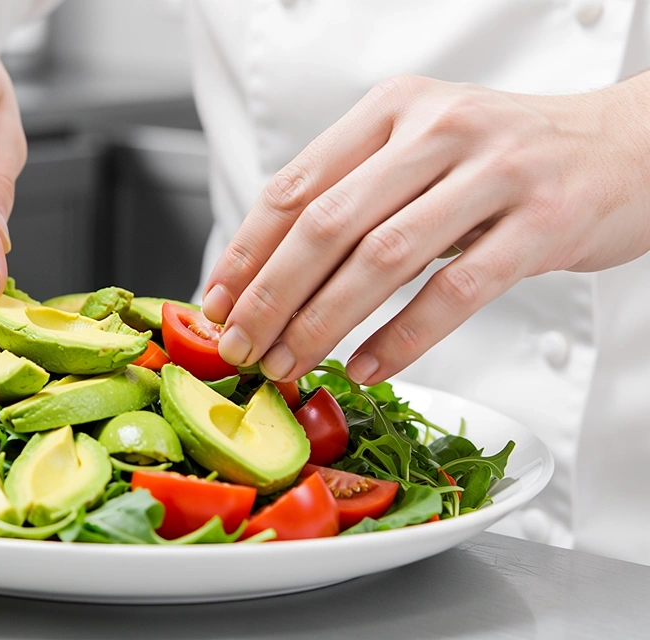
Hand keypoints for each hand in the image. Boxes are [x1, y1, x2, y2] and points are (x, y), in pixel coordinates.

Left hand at [202, 73, 649, 384]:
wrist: (628, 146)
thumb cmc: (508, 158)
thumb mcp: (422, 149)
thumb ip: (355, 195)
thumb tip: (268, 274)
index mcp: (392, 109)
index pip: (295, 185)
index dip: (247, 251)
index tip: (216, 304)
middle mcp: (436, 129)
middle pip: (327, 224)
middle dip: (271, 296)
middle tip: (242, 348)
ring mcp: (493, 172)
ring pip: (382, 258)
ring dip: (324, 323)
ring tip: (290, 366)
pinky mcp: (541, 223)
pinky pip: (455, 291)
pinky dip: (403, 337)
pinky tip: (369, 366)